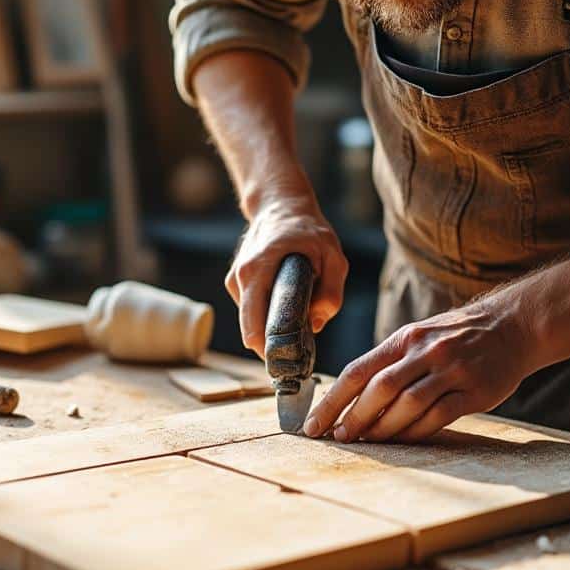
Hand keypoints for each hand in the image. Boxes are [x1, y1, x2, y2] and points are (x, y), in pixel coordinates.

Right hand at [226, 192, 347, 357]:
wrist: (280, 205)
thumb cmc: (309, 230)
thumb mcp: (334, 256)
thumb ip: (332, 293)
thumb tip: (317, 325)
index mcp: (258, 270)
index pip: (254, 324)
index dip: (271, 350)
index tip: (291, 364)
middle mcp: (240, 277)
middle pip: (249, 331)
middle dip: (272, 348)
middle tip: (298, 358)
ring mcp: (235, 280)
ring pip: (251, 322)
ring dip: (271, 329)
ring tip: (298, 326)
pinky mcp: (236, 283)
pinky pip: (252, 311)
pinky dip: (267, 316)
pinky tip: (286, 309)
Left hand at [302, 296, 535, 441]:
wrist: (514, 326)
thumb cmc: (458, 337)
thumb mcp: (420, 336)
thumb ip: (391, 362)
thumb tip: (352, 399)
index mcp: (404, 338)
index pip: (357, 371)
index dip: (332, 400)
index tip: (314, 424)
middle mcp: (424, 352)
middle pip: (378, 388)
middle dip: (353, 417)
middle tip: (340, 438)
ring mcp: (450, 370)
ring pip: (406, 404)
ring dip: (383, 428)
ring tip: (368, 443)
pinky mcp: (473, 390)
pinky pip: (438, 417)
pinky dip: (416, 432)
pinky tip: (404, 441)